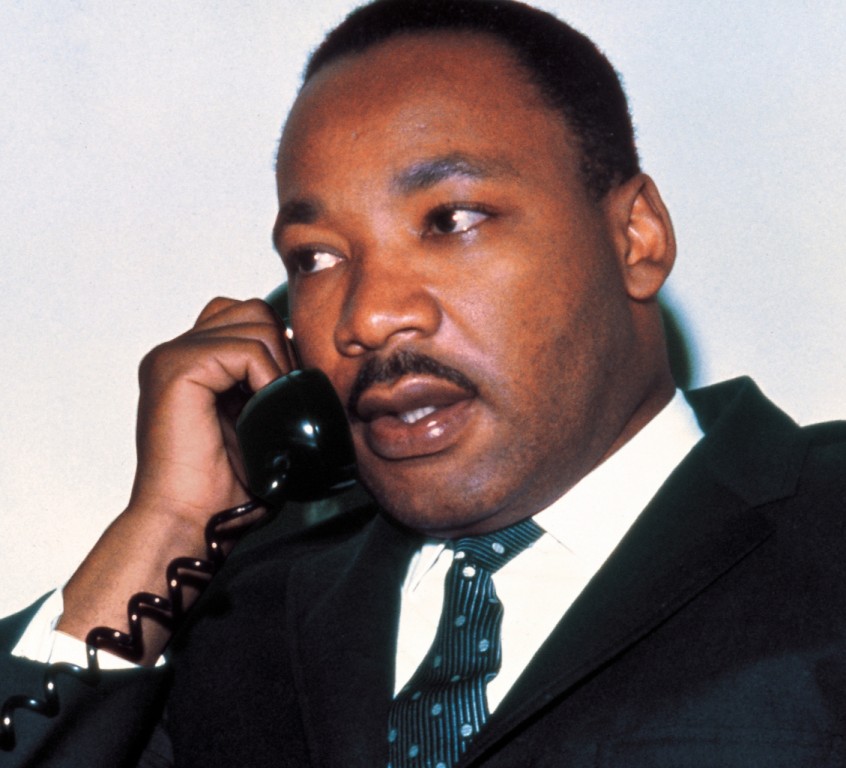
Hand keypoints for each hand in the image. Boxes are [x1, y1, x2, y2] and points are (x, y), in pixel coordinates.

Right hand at [58, 297, 294, 658]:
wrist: (189, 522)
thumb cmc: (224, 488)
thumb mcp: (254, 424)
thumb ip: (267, 385)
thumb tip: (305, 362)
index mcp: (188, 363)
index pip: (245, 317)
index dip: (276, 347)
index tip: (284, 393)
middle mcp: (175, 352)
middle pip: (252, 309)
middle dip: (280, 348)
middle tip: (281, 400)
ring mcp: (171, 356)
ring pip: (254, 321)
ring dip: (276, 364)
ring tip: (271, 409)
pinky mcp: (176, 368)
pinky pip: (245, 349)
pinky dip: (267, 376)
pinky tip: (263, 411)